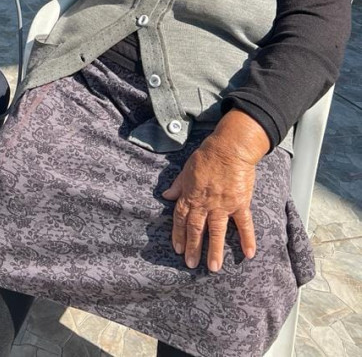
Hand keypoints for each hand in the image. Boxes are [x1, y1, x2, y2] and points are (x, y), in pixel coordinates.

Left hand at [161, 111, 268, 271]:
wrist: (230, 148)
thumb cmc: (207, 156)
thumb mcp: (186, 169)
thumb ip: (178, 185)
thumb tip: (166, 196)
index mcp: (190, 195)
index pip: (180, 218)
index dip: (178, 234)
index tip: (177, 249)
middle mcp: (204, 203)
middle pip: (196, 229)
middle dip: (193, 248)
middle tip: (191, 265)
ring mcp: (222, 205)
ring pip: (216, 231)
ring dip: (214, 250)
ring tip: (214, 268)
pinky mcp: (240, 203)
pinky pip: (244, 224)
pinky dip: (247, 239)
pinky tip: (249, 254)